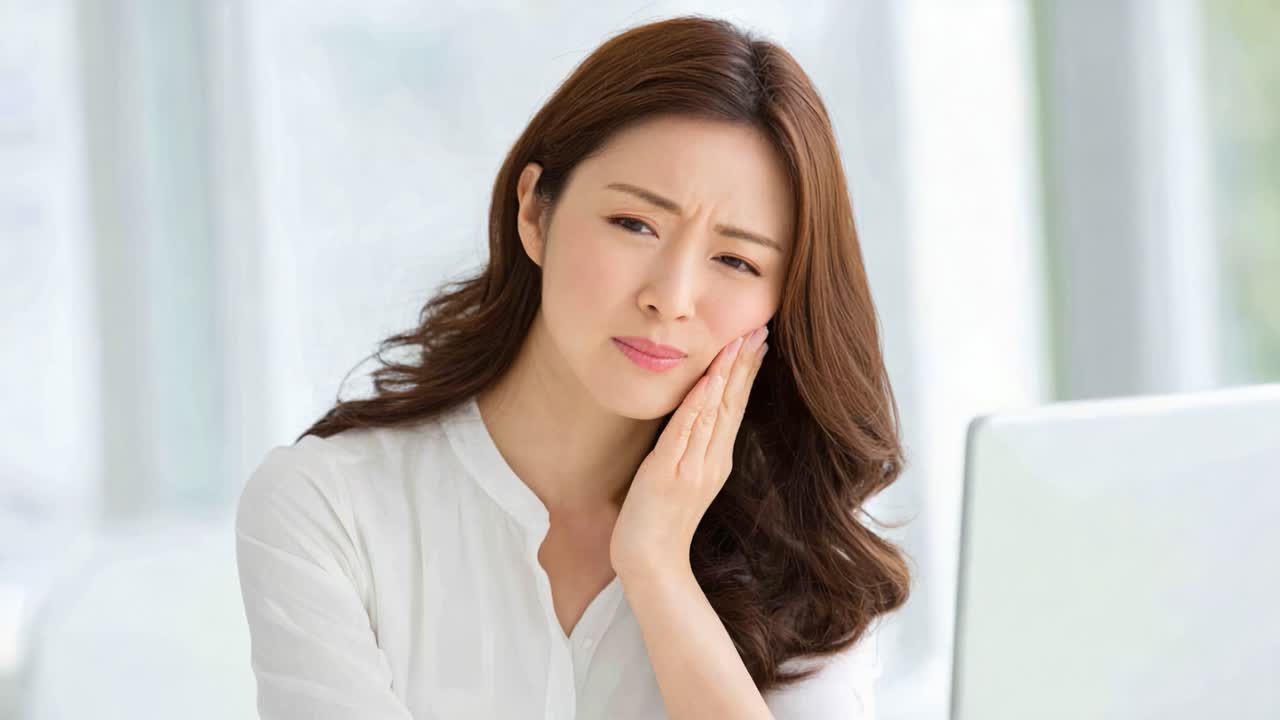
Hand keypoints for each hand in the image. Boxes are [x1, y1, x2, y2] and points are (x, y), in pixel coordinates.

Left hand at [610, 325, 769, 577]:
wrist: (650, 563)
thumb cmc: (658, 523)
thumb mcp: (681, 480)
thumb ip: (691, 450)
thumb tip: (692, 419)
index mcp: (715, 460)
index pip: (734, 407)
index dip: (746, 373)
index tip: (757, 342)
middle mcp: (711, 461)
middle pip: (732, 404)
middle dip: (745, 364)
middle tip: (760, 330)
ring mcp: (693, 467)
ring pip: (714, 411)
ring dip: (727, 374)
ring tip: (740, 342)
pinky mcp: (671, 474)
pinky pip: (687, 431)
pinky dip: (699, 403)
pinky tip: (709, 380)